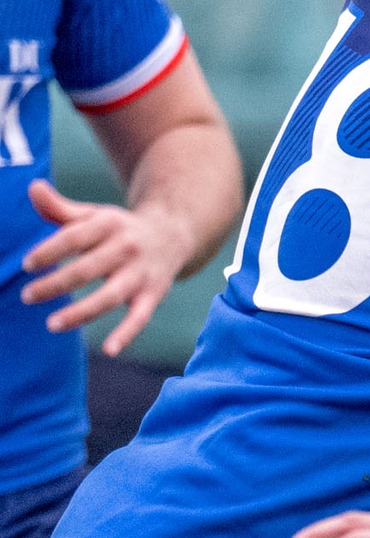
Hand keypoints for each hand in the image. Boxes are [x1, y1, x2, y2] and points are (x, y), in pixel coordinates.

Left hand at [21, 179, 191, 354]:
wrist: (173, 234)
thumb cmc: (119, 228)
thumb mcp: (93, 215)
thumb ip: (59, 208)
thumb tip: (32, 187)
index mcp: (109, 224)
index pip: (75, 237)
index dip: (50, 250)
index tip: (28, 264)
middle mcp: (127, 248)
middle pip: (88, 268)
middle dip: (56, 284)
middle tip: (27, 295)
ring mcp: (141, 273)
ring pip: (109, 296)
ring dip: (81, 312)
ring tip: (51, 324)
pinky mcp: (153, 294)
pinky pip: (140, 317)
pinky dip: (127, 333)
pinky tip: (109, 349)